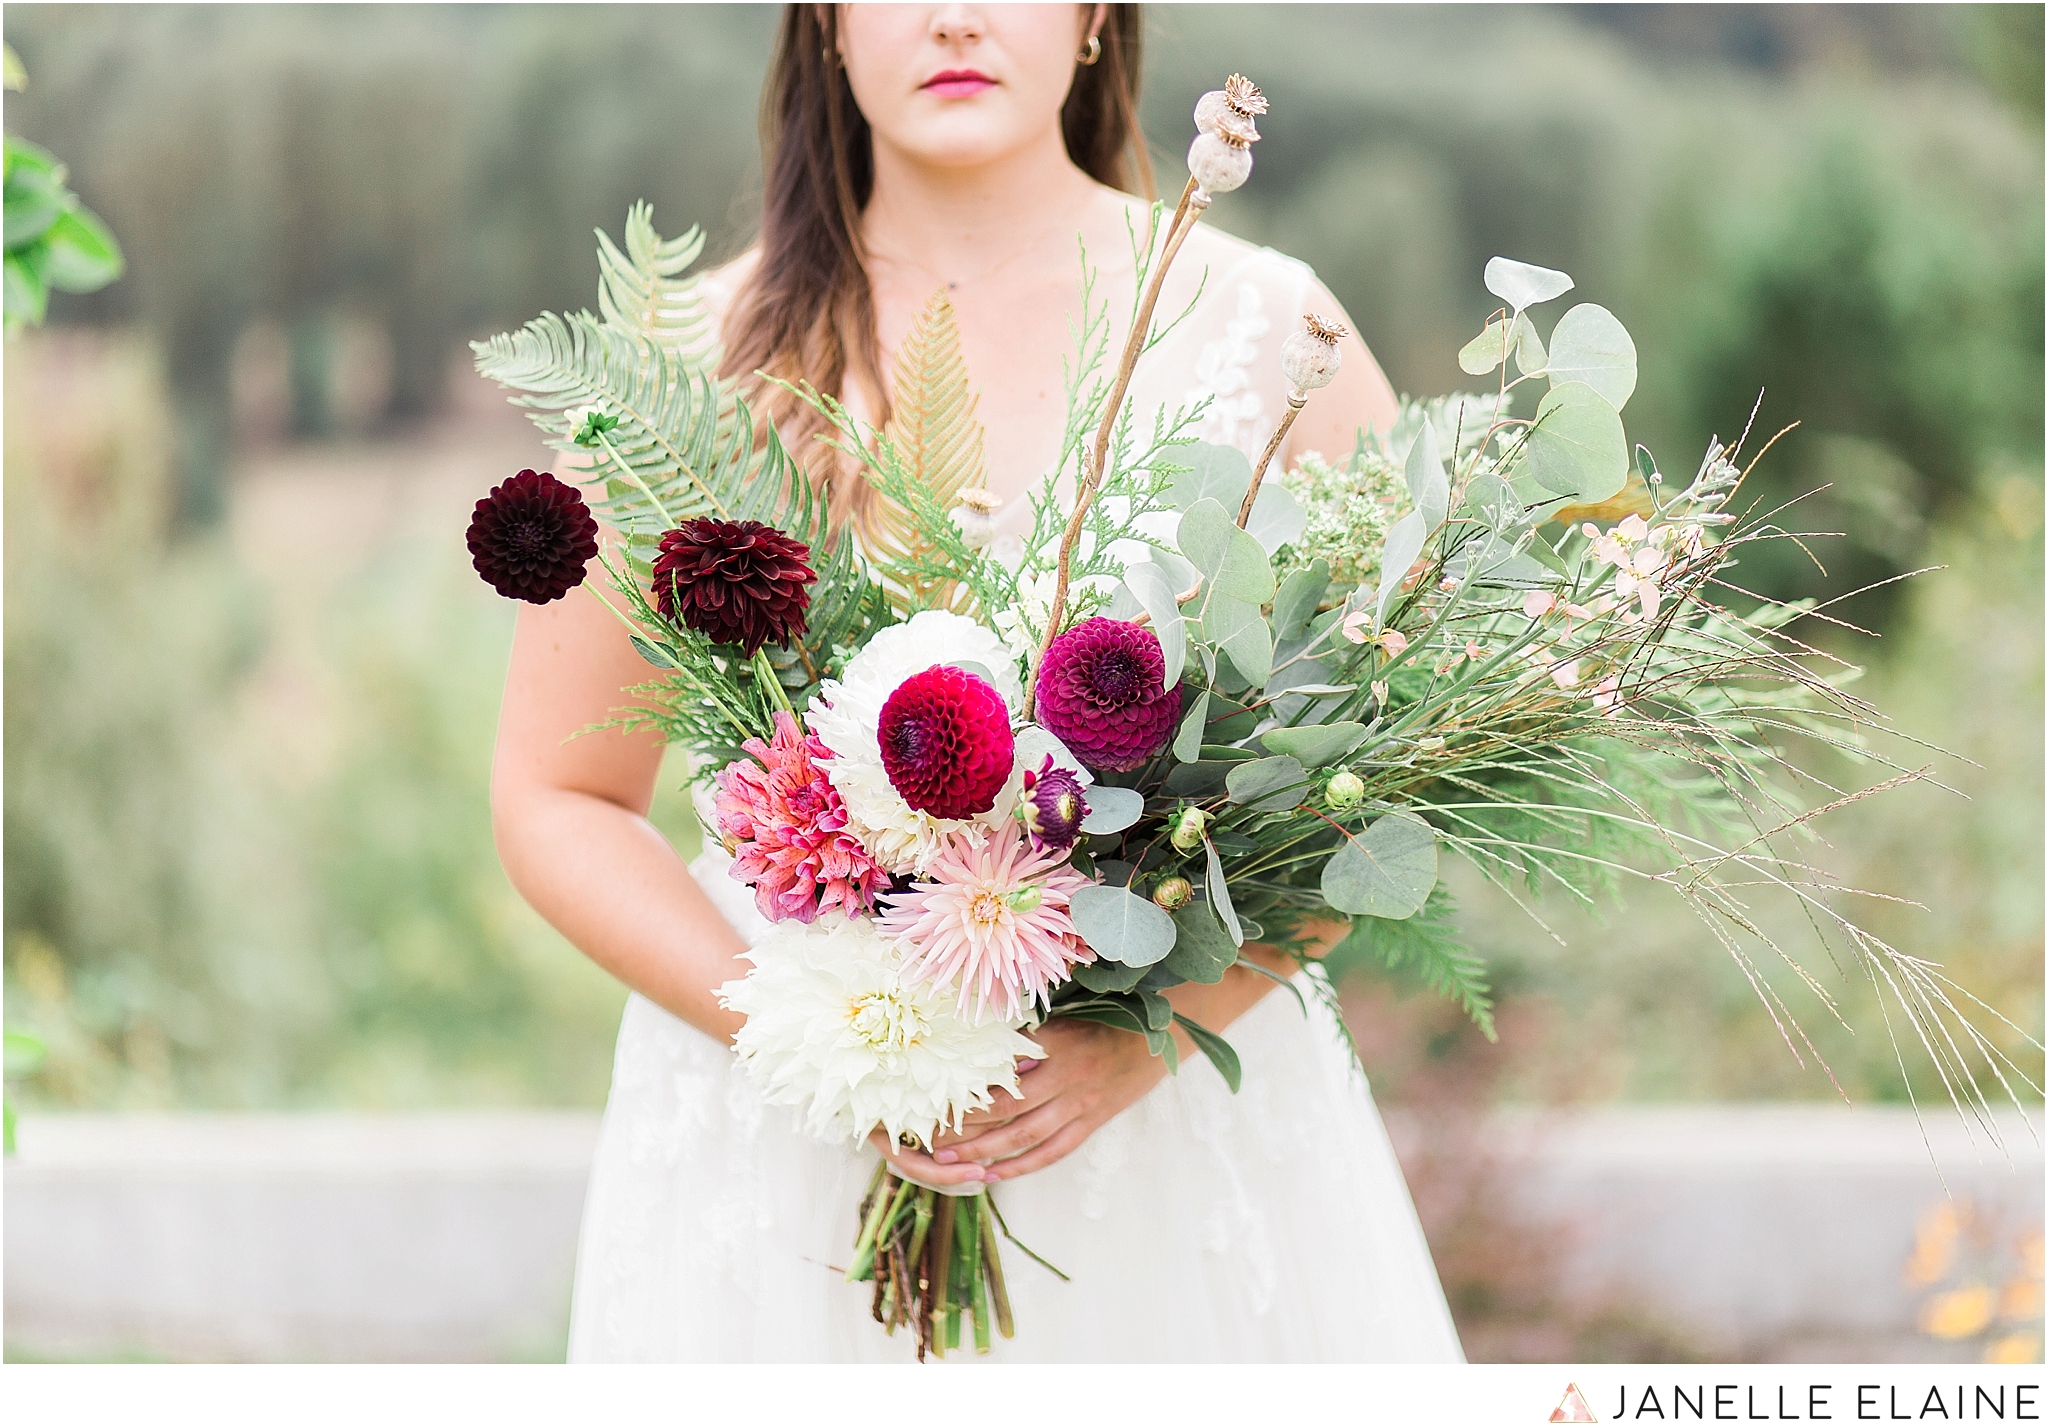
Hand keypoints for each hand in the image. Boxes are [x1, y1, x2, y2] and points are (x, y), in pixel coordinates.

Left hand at [925, 1018, 1169, 1181]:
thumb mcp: (1065, 1016)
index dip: (967, 1089)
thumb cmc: (1106, 1018)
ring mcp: (1081, 1105)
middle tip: (929, 1138)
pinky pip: (1053, 1151)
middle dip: (966, 1126)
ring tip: (948, 1160)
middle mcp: (1068, 1077)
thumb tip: (978, 1049)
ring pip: (1026, 1137)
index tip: (933, 1098)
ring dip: (985, 1152)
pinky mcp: (1092, 1123)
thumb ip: (1026, 1035)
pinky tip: (994, 1174)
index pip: (1002, 1071)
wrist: (1160, 1036)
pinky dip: (1021, 1165)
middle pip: (1008, 1109)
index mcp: (1056, 1043)